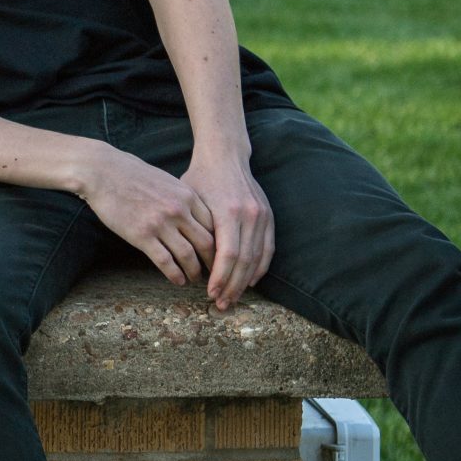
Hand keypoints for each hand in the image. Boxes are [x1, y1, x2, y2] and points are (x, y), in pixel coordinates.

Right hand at [79, 145, 216, 288]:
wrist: (103, 172)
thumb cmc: (132, 174)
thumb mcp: (167, 181)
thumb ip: (182, 198)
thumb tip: (193, 217)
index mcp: (187, 196)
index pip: (213, 225)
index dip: (219, 243)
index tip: (219, 254)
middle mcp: (178, 210)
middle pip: (206, 243)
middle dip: (213, 262)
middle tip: (213, 272)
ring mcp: (160, 224)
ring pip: (188, 255)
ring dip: (194, 271)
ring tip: (194, 279)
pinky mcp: (142, 235)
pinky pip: (165, 261)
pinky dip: (175, 274)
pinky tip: (177, 281)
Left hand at [181, 149, 273, 310]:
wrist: (225, 156)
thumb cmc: (200, 179)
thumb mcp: (191, 202)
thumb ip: (196, 230)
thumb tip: (193, 264)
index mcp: (229, 212)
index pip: (228, 254)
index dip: (221, 277)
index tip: (211, 293)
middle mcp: (250, 215)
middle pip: (245, 261)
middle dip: (232, 285)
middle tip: (221, 304)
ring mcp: (262, 216)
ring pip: (258, 258)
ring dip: (245, 281)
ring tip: (233, 297)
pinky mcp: (269, 216)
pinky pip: (268, 248)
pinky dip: (260, 268)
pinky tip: (250, 281)